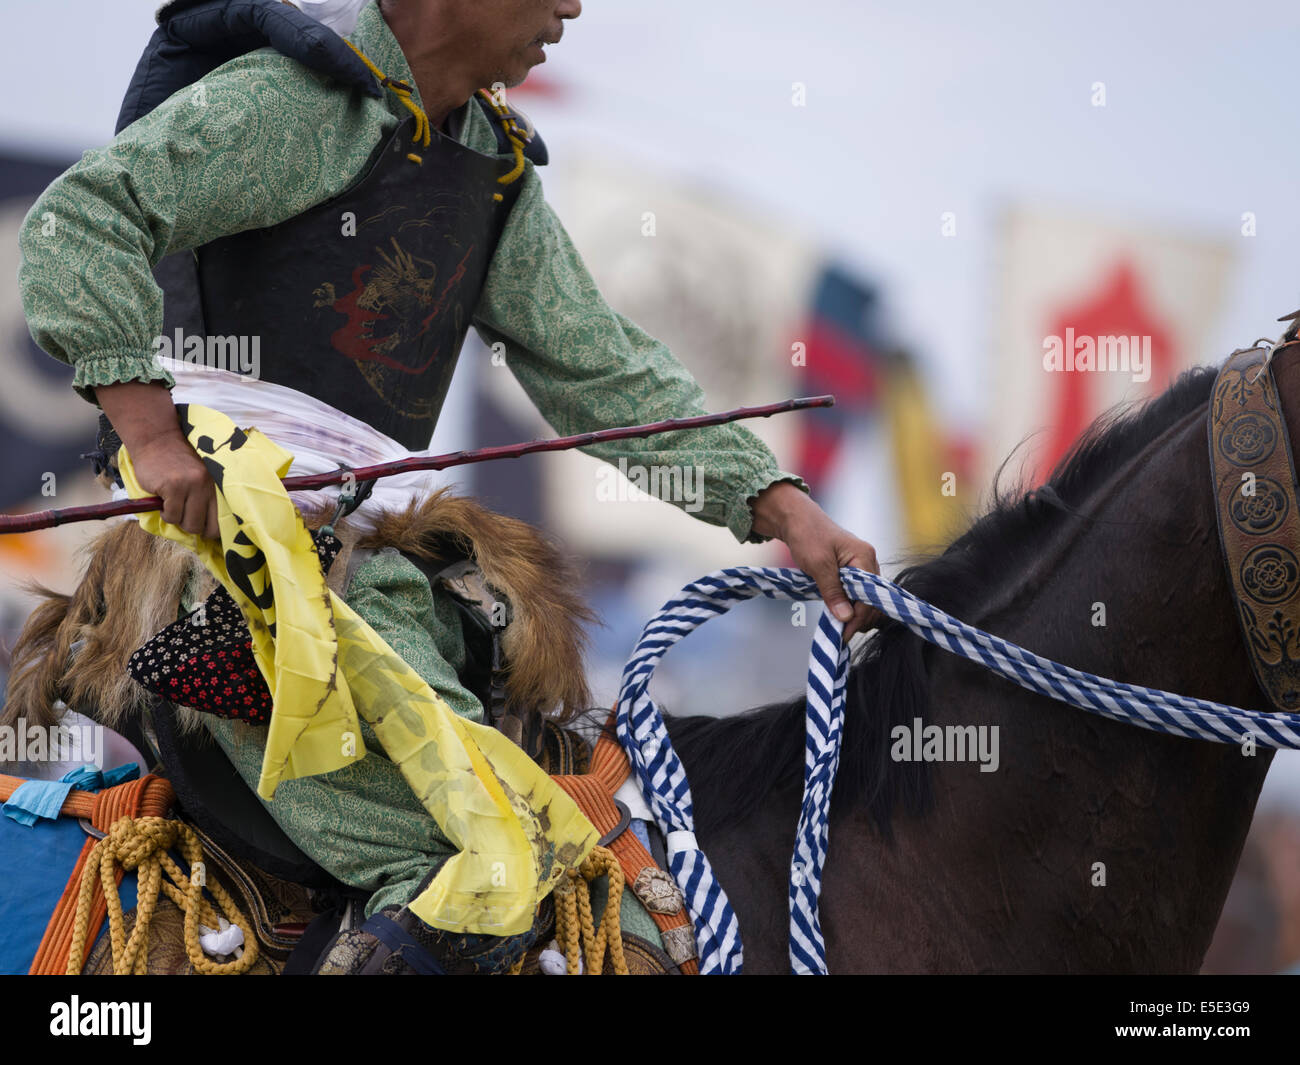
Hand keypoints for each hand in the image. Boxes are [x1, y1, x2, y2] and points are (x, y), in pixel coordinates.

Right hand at [96, 381, 219, 538]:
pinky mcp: (173, 486)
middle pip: (207, 527)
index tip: (204, 530)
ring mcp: (191, 485)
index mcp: (218, 485)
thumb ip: (206, 498)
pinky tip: (163, 500)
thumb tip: (209, 532)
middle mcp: (208, 485)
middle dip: (193, 527)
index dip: (213, 531)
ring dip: (177, 519)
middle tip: (183, 516)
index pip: (225, 519)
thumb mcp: (200, 478)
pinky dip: (165, 513)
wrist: (157, 441)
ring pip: (189, 524)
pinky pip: (172, 516)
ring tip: (172, 505)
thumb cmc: (177, 463)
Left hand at [751, 481, 882, 641]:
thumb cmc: (806, 536)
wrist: (796, 519)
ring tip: (840, 627)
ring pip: (867, 598)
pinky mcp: (852, 571)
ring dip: (855, 613)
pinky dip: (850, 605)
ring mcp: (861, 566)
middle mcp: (868, 561)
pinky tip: (840, 615)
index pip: (870, 596)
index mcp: (864, 556)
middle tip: (842, 633)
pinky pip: (858, 593)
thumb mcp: (818, 564)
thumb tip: (846, 617)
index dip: (858, 618)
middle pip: (873, 599)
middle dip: (860, 618)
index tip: (843, 634)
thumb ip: (833, 591)